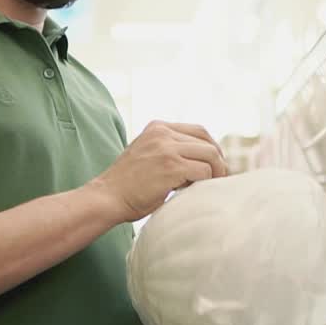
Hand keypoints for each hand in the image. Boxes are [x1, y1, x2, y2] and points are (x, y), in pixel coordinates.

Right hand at [89, 120, 227, 221]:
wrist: (107, 198)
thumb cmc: (127, 184)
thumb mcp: (147, 154)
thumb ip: (169, 150)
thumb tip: (202, 160)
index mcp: (157, 127)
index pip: (198, 130)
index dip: (211, 148)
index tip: (214, 165)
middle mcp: (163, 133)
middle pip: (207, 141)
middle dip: (217, 161)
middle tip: (218, 178)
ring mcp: (166, 149)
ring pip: (210, 155)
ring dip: (214, 173)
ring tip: (208, 186)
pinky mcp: (171, 167)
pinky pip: (203, 172)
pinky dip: (205, 183)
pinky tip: (194, 191)